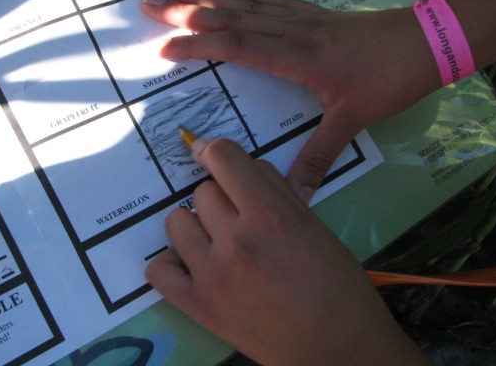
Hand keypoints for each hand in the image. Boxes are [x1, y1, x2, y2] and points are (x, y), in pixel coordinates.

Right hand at [141, 0, 440, 198]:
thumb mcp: (352, 121)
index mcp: (295, 56)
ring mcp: (299, 18)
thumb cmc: (387, 80)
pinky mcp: (310, 14)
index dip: (198, 45)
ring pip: (244, 5)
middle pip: (229, 18)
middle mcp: (290, 32)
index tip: (163, 47)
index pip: (236, 47)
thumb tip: (295, 199)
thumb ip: (319, 158)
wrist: (424, 43)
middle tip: (148, 4)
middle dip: (185, 12)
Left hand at [145, 139, 429, 364]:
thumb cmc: (337, 286)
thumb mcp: (314, 227)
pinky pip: (158, 269)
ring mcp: (211, 275)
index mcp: (271, 216)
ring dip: (196, 225)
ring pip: (176, 221)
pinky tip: (194, 265)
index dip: (218, 151)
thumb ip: (277, 192)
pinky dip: (173, 262)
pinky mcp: (198, 306)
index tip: (214, 155)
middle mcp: (236, 241)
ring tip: (218, 241)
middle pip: (202, 191)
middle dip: (222, 197)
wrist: (336, 350)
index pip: (223, 157)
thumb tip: (247, 169)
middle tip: (241, 218)